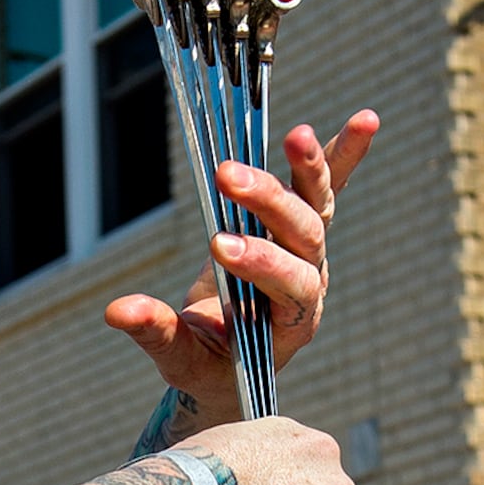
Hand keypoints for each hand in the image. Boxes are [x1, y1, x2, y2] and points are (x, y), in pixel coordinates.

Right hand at [106, 111, 376, 433]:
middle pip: (303, 237)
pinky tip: (367, 121)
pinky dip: (344, 153)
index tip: (218, 246)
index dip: (259, 263)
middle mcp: (311, 282)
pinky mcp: (304, 225)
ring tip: (296, 134)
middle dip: (268, 204)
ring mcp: (310, 251)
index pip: (287, 286)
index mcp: (291, 322)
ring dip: (309, 168)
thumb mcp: (181, 357)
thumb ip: (157, 333)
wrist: (239, 361)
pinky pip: (327, 186)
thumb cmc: (211, 363)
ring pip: (317, 205)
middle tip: (226, 176)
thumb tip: (116, 310)